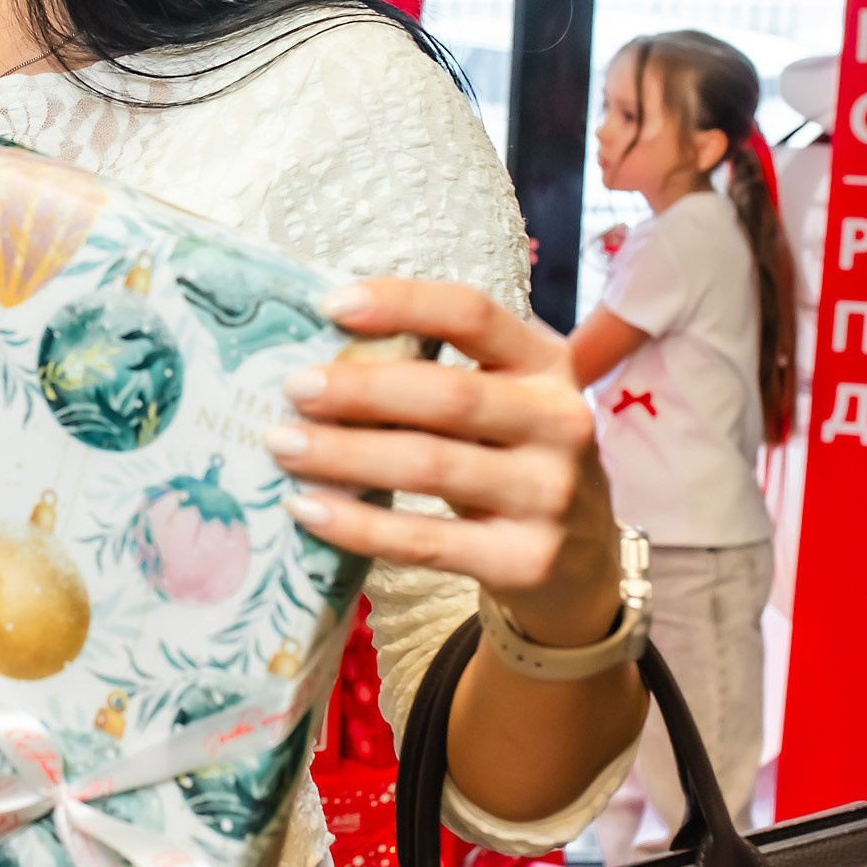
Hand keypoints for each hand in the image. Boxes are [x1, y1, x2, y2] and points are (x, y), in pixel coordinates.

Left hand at [263, 278, 622, 648]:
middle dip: (360, 389)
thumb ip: (442, 374)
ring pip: (430, 466)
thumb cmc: (515, 462)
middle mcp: (559, 422)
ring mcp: (548, 495)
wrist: (583, 563)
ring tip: (283, 445)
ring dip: (344, 454)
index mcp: (547, 365)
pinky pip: (425, 540)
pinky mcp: (525, 560)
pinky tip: (306, 509)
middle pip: (448, 395)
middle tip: (293, 388)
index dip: (403, 303)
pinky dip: (358, 525)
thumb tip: (325, 352)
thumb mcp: (504, 405)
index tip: (331, 304)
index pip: (474, 315)